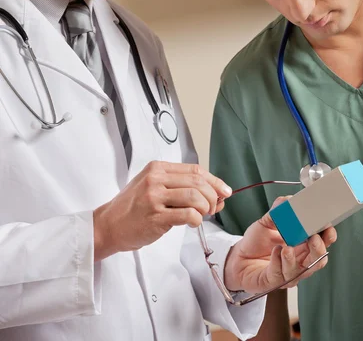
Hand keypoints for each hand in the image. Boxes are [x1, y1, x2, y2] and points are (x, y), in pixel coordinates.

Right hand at [93, 161, 231, 260]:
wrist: (108, 225)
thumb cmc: (132, 208)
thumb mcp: (152, 186)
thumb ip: (178, 186)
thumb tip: (213, 193)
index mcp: (157, 168)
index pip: (195, 170)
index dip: (214, 181)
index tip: (224, 191)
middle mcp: (156, 179)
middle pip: (197, 181)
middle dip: (212, 195)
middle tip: (214, 207)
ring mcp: (154, 197)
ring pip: (195, 196)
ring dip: (206, 208)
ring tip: (202, 215)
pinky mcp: (155, 216)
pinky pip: (187, 214)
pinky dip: (197, 219)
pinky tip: (193, 222)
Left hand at [224, 196, 336, 292]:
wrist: (239, 258)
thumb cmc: (257, 241)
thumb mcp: (267, 222)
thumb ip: (278, 211)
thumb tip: (288, 200)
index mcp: (302, 246)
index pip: (323, 243)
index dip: (328, 236)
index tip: (327, 225)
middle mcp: (299, 261)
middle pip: (318, 260)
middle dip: (319, 249)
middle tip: (313, 238)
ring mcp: (288, 273)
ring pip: (301, 271)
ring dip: (296, 258)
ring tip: (288, 247)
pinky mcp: (273, 281)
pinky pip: (279, 275)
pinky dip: (278, 262)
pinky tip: (275, 251)